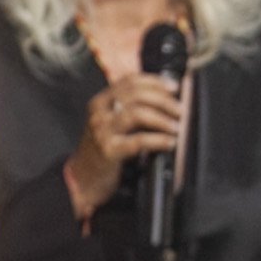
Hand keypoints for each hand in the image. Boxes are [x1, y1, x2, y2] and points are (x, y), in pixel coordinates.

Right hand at [62, 72, 185, 222]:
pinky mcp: (108, 150)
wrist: (80, 180)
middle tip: (180, 110)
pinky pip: (139, 140)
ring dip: (163, 119)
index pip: (130, 81)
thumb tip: (164, 101)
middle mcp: (99, 113)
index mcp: (100, 102)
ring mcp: (102, 131)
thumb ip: (129, 111)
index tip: (174, 88)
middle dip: (164, 100)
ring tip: (176, 127)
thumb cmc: (99, 152)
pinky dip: (158, 140)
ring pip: (138, 113)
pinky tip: (169, 142)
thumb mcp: (109, 125)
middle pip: (136, 94)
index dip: (155, 82)